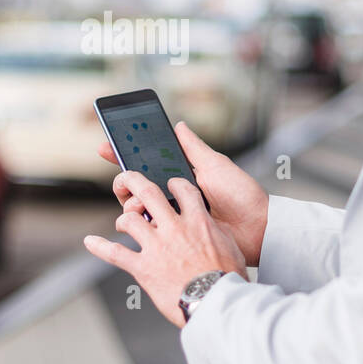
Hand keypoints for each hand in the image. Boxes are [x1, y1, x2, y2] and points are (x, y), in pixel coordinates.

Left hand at [83, 172, 246, 326]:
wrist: (216, 302)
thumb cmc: (227, 279)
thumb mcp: (230, 247)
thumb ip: (215, 232)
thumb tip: (210, 228)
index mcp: (198, 221)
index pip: (184, 190)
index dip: (175, 183)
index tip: (170, 183)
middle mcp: (174, 228)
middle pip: (149, 193)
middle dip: (134, 181)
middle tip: (127, 178)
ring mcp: (156, 247)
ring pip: (130, 220)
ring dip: (123, 218)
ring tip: (122, 222)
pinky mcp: (143, 268)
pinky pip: (116, 253)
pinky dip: (100, 247)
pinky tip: (90, 242)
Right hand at [98, 121, 269, 265]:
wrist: (256, 229)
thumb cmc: (241, 195)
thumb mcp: (215, 166)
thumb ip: (193, 148)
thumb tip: (178, 124)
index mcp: (182, 178)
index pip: (148, 164)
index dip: (125, 155)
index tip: (106, 147)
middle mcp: (174, 197)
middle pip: (137, 187)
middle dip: (123, 182)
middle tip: (123, 181)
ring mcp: (173, 218)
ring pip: (138, 208)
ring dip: (131, 202)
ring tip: (138, 202)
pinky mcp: (174, 238)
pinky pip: (150, 230)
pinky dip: (140, 223)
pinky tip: (142, 218)